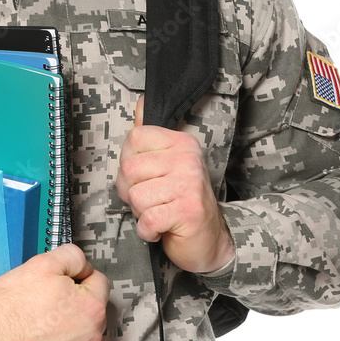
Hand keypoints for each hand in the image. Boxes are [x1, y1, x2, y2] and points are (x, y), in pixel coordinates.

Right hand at [0, 243, 109, 340]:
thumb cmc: (10, 304)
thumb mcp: (41, 263)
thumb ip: (71, 257)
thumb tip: (83, 266)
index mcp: (91, 306)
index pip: (99, 283)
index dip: (81, 276)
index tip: (65, 280)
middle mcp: (92, 337)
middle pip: (99, 316)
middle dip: (83, 307)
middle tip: (56, 304)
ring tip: (64, 334)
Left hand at [116, 96, 234, 274]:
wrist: (211, 239)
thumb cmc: (181, 201)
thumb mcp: (167, 164)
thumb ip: (150, 136)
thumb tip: (141, 101)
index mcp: (181, 143)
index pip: (134, 138)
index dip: (128, 163)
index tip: (145, 176)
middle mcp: (188, 159)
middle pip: (128, 168)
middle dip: (131, 192)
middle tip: (152, 200)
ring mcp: (190, 184)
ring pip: (136, 196)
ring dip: (141, 213)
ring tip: (160, 212)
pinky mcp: (188, 212)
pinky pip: (147, 220)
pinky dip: (148, 231)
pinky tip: (162, 228)